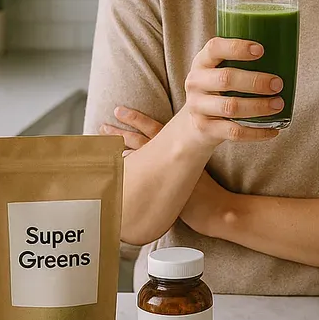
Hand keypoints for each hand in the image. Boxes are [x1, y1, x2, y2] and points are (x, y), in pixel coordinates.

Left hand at [100, 106, 232, 236]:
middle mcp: (167, 158)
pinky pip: (134, 180)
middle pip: (137, 141)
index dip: (134, 119)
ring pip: (133, 159)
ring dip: (117, 151)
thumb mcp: (199, 164)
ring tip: (102, 147)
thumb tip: (179, 144)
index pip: (152, 127)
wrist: (216, 209)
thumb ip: (188, 153)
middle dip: (119, 132)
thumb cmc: (210, 189)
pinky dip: (122, 174)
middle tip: (103, 125)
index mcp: (177, 148)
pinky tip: (110, 172)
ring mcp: (161, 175)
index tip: (119, 110)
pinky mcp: (157, 191)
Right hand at [179, 37, 284, 147]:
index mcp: (202, 62)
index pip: (215, 48)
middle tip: (277, 84)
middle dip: (255, 82)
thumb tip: (283, 57)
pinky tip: (273, 130)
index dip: (237, 48)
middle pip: (225, 79)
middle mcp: (196, 82)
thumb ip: (239, 63)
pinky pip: (234, 132)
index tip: (260, 50)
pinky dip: (256, 132)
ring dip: (258, 106)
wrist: (195, 124)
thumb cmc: (217, 90)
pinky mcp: (205, 129)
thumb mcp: (219, 71)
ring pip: (231, 107)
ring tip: (278, 105)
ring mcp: (198, 107)